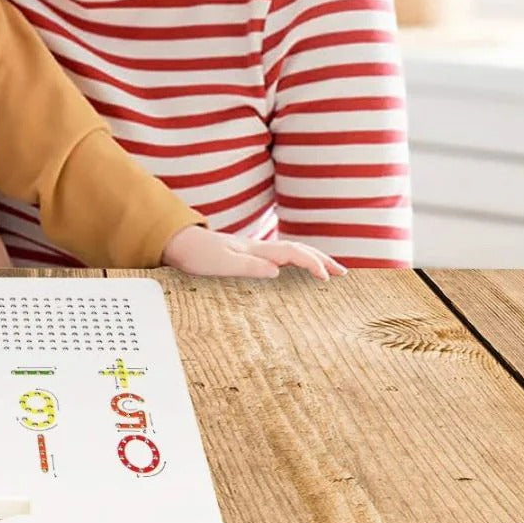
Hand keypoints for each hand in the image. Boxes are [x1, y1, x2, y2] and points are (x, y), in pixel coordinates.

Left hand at [161, 225, 348, 280]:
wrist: (179, 244)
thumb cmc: (198, 255)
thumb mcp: (222, 264)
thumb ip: (249, 266)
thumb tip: (277, 271)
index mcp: (257, 249)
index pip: (293, 252)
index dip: (312, 263)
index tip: (326, 278)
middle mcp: (259, 248)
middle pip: (298, 249)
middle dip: (322, 260)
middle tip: (343, 274)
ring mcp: (255, 250)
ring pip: (291, 252)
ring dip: (313, 260)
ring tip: (330, 272)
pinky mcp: (249, 256)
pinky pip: (281, 257)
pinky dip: (298, 262)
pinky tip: (299, 271)